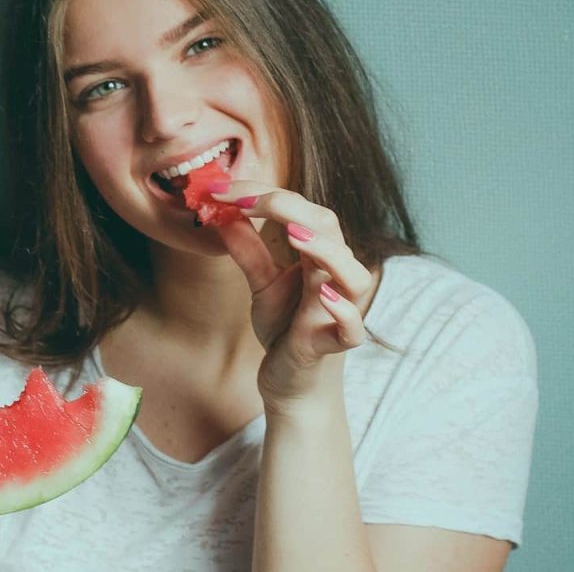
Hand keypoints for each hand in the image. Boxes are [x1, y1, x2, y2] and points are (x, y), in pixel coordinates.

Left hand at [209, 182, 377, 412]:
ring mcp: (339, 311)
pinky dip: (342, 310)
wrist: (291, 383)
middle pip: (328, 229)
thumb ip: (248, 251)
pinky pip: (352, 328)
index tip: (221, 190)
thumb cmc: (285, 327)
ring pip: (353, 274)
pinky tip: (322, 295)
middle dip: (288, 207)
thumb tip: (223, 214)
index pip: (299, 211)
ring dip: (326, 251)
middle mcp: (334, 277)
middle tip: (244, 199)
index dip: (263, 195)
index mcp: (318, 255)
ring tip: (294, 233)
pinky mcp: (334, 344)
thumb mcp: (261, 284)